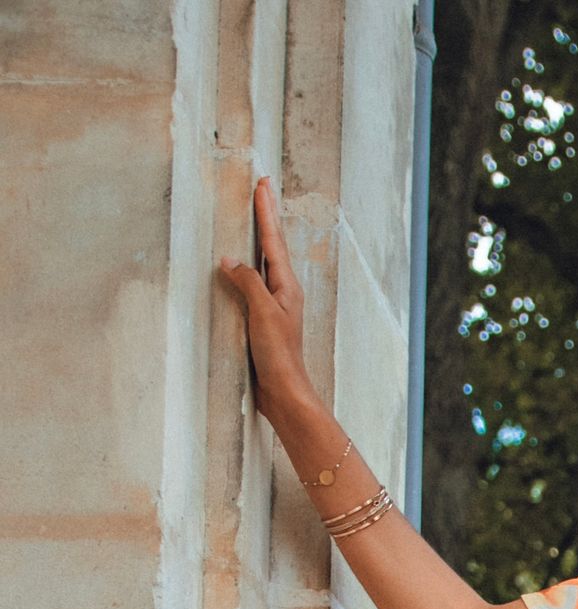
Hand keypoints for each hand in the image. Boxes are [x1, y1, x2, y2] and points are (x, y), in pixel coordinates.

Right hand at [218, 176, 316, 428]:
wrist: (284, 394)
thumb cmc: (279, 356)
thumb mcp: (263, 313)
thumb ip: (247, 282)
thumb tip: (229, 259)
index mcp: (286, 286)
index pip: (273, 240)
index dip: (266, 211)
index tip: (263, 183)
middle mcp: (282, 292)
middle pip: (271, 246)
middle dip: (265, 218)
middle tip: (261, 189)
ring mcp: (273, 307)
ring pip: (262, 264)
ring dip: (256, 240)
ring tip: (251, 219)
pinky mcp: (262, 322)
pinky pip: (250, 285)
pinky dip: (243, 269)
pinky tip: (236, 269)